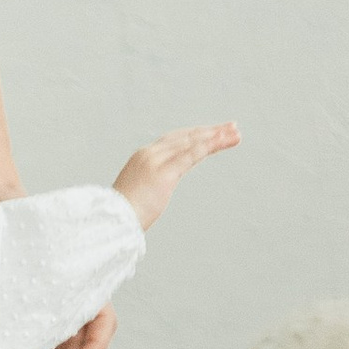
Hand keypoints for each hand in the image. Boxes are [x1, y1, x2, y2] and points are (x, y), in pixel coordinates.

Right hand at [112, 122, 239, 230]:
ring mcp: (156, 161)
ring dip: (215, 137)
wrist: (112, 221)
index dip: (195, 134)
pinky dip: (208, 146)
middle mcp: (150, 153)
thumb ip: (150, 185)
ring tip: (235, 134)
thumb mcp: (139, 192)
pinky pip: (191, 155)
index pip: (175, 140)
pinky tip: (222, 141)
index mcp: (143, 156)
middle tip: (232, 127)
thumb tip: (155, 190)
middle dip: (210, 131)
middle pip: (186, 136)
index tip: (213, 132)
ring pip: (192, 143)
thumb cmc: (123, 213)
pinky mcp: (164, 173)